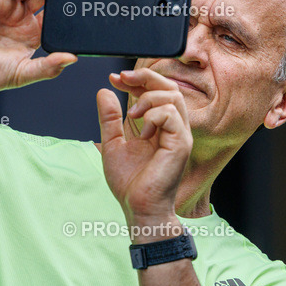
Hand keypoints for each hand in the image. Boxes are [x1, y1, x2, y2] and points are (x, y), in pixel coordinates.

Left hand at [96, 69, 192, 225]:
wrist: (138, 207)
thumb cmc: (130, 183)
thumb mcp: (112, 143)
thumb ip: (110, 118)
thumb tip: (104, 92)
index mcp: (160, 127)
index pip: (156, 92)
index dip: (137, 80)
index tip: (115, 79)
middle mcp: (174, 128)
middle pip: (169, 87)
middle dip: (144, 77)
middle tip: (122, 79)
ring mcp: (180, 135)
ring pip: (173, 96)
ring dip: (147, 99)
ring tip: (132, 116)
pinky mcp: (180, 144)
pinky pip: (171, 114)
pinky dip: (153, 116)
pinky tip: (143, 132)